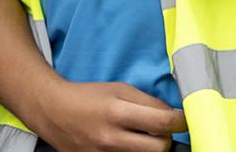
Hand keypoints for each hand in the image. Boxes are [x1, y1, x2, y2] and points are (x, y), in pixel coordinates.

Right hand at [33, 81, 186, 151]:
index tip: (183, 119)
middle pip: (160, 148)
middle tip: (157, 129)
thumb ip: (148, 101)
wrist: (51, 111)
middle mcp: (111, 139)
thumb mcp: (118, 89)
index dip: (181, 121)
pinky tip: (125, 143)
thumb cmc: (86, 97)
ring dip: (148, 147)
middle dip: (164, 138)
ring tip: (137, 136)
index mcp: (116, 113)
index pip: (162, 123)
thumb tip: (173, 115)